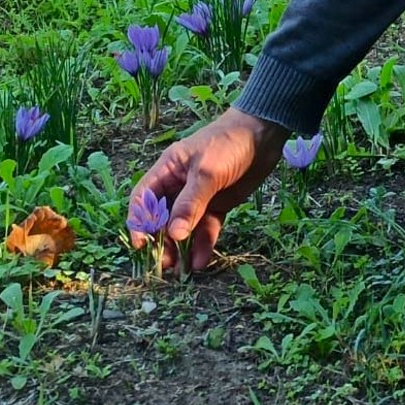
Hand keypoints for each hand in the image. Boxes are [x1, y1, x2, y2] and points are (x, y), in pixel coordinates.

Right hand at [127, 107, 288, 273]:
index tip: (141, 245)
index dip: (140, 221)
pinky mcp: (218, 205)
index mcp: (168, 170)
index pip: (144, 198)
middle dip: (162, 241)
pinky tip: (202, 260)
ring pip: (185, 227)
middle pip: (163, 218)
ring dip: (182, 248)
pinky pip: (206, 228)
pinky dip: (204, 243)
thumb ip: (190, 203)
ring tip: (183, 270)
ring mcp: (199, 197)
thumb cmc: (228, 144)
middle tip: (166, 264)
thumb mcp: (207, 172)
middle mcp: (180, 185)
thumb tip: (174, 234)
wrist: (264, 134)